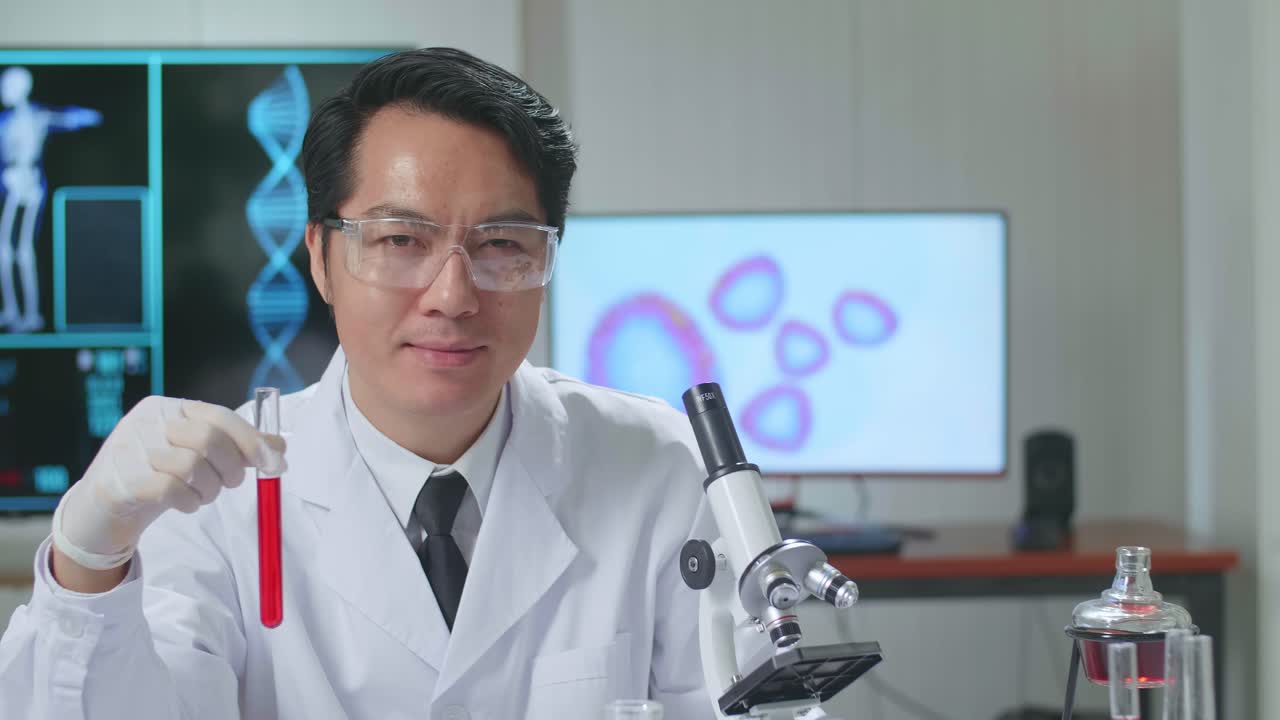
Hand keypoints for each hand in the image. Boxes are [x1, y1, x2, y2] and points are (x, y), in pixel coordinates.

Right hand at [53, 396, 285, 570]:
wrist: (101, 511)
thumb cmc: (157, 477)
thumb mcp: (198, 457)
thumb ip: (236, 448)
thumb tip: (280, 446)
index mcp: (168, 408)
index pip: (219, 416)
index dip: (251, 440)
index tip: (273, 463)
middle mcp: (146, 421)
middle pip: (208, 438)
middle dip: (232, 467)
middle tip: (231, 484)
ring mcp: (129, 449)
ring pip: (191, 465)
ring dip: (209, 489)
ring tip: (203, 496)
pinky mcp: (119, 480)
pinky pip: (170, 490)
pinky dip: (189, 502)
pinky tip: (185, 504)